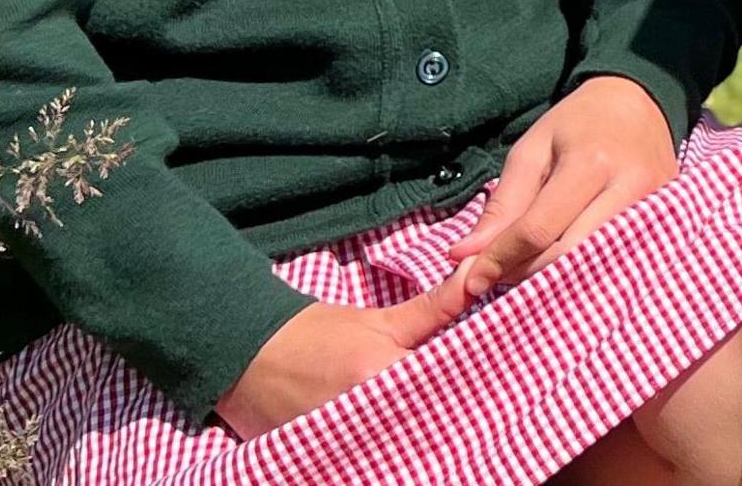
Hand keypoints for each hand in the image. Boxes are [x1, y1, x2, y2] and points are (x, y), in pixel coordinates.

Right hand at [215, 267, 485, 436]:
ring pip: (399, 450)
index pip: (446, 388)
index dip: (474, 391)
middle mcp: (364, 412)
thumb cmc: (316, 333)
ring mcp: (341, 441)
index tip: (496, 391)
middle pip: (426, 426)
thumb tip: (479, 277)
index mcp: (381, 373)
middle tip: (480, 422)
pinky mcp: (322, 460)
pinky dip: (386, 459)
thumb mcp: (379, 320)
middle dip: (450, 423)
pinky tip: (403, 451)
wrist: (245, 353)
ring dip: (420, 443)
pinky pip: (366, 465)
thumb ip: (434, 307)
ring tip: (447, 440)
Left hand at [448, 75, 679, 292]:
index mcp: (590, 163)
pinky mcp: (667, 220)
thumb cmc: (580, 123)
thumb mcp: (532, 150)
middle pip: (567, 255)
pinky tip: (561, 260)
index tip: (470, 279)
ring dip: (552, 274)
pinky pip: (617, 258)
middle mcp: (628, 189)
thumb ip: (503, 204)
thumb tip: (466, 256)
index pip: (539, 229)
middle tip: (496, 272)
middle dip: (524, 271)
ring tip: (526, 264)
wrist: (641, 103)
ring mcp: (655, 208)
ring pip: (594, 265)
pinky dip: (582, 267)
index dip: (500, 258)